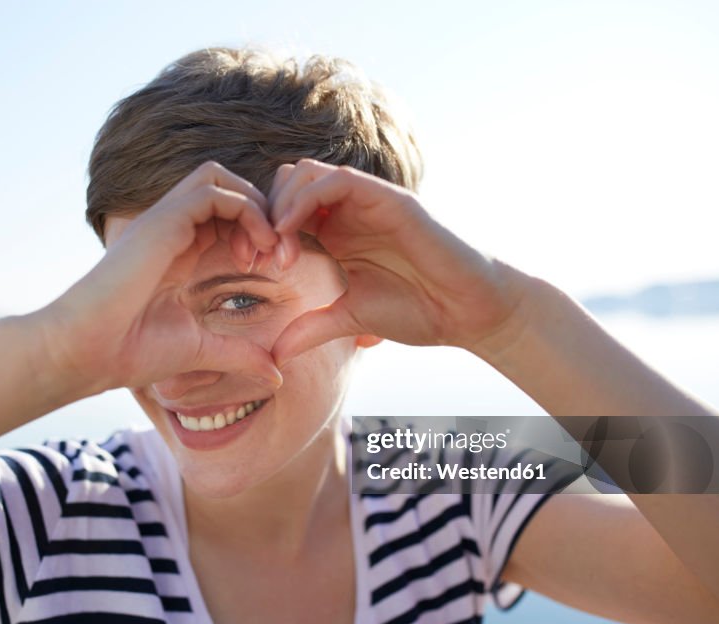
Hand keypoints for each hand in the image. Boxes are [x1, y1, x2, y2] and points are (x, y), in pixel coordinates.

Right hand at [35, 161, 282, 396]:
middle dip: (266, 214)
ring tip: (268, 248)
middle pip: (228, 188)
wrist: (86, 352)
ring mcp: (164, 221)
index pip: (228, 214)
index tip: (276, 270)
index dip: (261, 231)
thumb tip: (276, 376)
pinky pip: (213, 191)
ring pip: (221, 179)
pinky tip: (253, 250)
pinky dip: (245, 210)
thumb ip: (239, 354)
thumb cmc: (129, 351)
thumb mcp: (201, 351)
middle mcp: (172, 229)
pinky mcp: (161, 221)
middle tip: (281, 257)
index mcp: (179, 251)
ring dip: (257, 207)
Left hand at [263, 159, 531, 367]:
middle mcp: (348, 210)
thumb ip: (314, 327)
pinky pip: (337, 180)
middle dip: (261, 214)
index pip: (283, 211)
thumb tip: (276, 353)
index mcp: (337, 232)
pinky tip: (293, 233)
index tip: (249, 267)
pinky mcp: (389, 198)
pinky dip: (306, 200)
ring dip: (280, 205)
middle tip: (257, 256)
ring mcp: (368, 200)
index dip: (259, 232)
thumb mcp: (352, 319)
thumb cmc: (420, 310)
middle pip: (286, 183)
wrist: (469, 311)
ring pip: (305, 173)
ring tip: (277, 248)